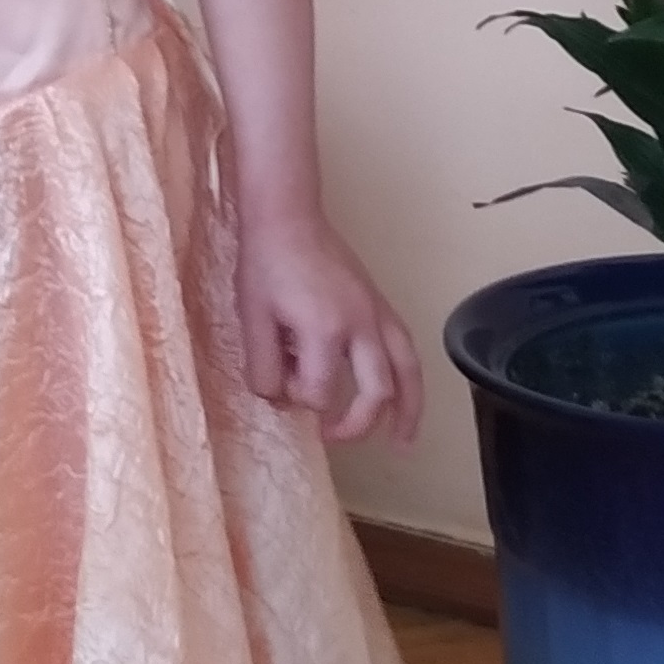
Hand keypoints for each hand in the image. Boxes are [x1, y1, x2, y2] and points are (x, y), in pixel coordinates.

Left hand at [236, 215, 422, 443]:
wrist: (287, 218)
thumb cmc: (266, 265)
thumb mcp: (252, 320)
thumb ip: (263, 369)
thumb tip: (278, 400)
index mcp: (326, 330)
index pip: (320, 392)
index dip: (298, 399)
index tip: (278, 384)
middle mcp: (361, 325)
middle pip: (375, 392)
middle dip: (355, 424)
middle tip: (331, 438)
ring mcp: (377, 314)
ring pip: (407, 373)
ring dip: (409, 412)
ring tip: (404, 445)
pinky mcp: (381, 306)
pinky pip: (407, 350)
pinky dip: (411, 380)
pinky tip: (405, 399)